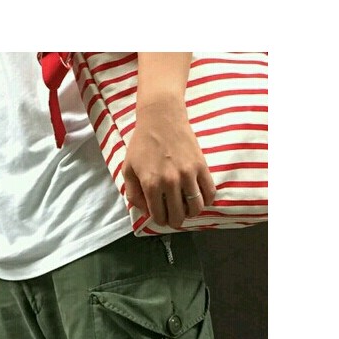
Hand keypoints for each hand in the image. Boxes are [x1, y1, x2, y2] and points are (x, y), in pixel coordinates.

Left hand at [122, 98, 215, 228]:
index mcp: (151, 184)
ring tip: (187, 208)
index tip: (162, 217)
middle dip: (175, 220)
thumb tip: (145, 211)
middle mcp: (170, 181)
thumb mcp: (128, 169)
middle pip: (178, 216)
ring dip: (192, 213)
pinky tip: (200, 198)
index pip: (159, 216)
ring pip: (197, 207)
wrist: (161, 118)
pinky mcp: (201, 166)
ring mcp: (188, 174)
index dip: (160, 220)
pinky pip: (210, 192)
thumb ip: (133, 194)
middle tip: (174, 217)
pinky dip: (207, 201)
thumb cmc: (142, 143)